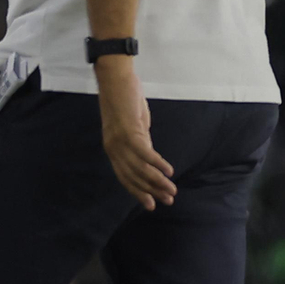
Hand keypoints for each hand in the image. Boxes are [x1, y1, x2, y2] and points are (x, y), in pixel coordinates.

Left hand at [94, 56, 174, 210]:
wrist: (115, 79)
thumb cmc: (125, 100)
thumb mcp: (133, 127)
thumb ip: (141, 143)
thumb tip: (151, 158)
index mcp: (112, 149)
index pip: (124, 177)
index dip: (138, 192)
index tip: (151, 205)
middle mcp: (113, 148)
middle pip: (133, 177)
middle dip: (151, 191)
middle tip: (168, 201)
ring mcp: (119, 140)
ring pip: (139, 169)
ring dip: (157, 181)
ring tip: (171, 190)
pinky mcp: (128, 131)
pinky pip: (145, 153)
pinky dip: (157, 164)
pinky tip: (169, 171)